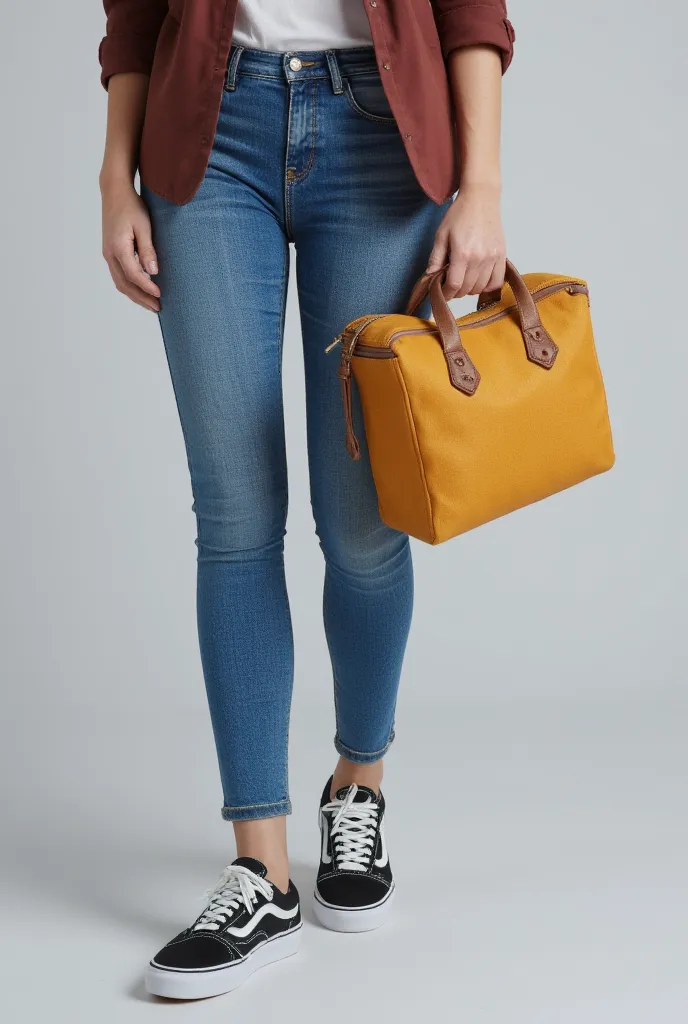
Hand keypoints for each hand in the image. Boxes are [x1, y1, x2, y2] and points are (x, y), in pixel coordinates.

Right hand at [101, 180, 160, 311]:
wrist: (114, 192)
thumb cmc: (131, 206)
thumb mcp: (144, 226)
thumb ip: (147, 249)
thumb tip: (153, 272)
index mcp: (118, 247)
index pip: (133, 275)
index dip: (147, 287)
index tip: (160, 295)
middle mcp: (109, 254)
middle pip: (125, 284)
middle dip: (141, 298)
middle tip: (158, 308)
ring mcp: (108, 255)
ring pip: (120, 283)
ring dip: (135, 296)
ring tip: (151, 304)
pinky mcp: (110, 253)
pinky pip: (119, 276)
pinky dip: (130, 287)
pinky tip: (142, 291)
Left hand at [426, 183, 505, 299]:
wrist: (481, 199)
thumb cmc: (459, 214)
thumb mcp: (441, 235)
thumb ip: (435, 258)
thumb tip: (429, 278)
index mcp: (462, 254)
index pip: (454, 285)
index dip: (446, 293)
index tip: (441, 293)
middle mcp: (479, 259)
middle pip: (467, 289)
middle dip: (456, 291)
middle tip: (450, 283)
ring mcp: (493, 258)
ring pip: (480, 287)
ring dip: (470, 289)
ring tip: (464, 279)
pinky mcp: (502, 255)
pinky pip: (497, 281)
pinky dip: (487, 286)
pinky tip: (479, 281)